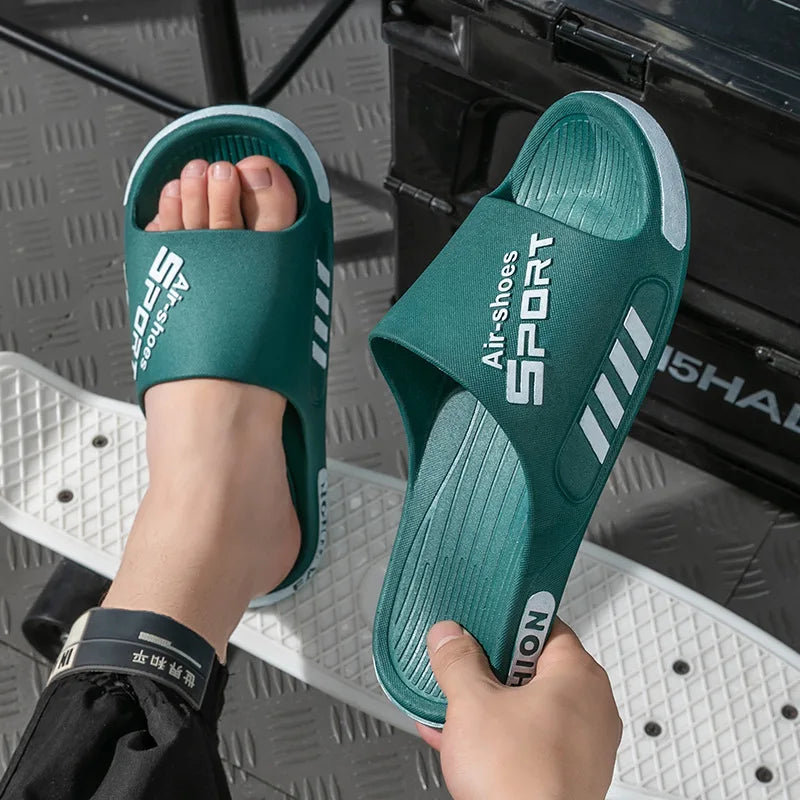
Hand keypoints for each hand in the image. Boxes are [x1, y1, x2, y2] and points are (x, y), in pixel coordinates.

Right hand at [418, 618, 621, 799]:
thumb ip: (457, 660)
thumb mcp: (472, 703)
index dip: (508, 622)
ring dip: (489, 706)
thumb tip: (450, 636)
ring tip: (454, 708)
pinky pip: (530, 742)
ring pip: (528, 707)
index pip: (546, 625)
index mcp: (580, 676)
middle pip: (534, 668)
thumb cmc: (521, 782)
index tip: (483, 623)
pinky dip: (498, 737)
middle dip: (490, 670)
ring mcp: (583, 746)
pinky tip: (461, 741)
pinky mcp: (568, 775)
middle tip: (463, 668)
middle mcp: (592, 708)